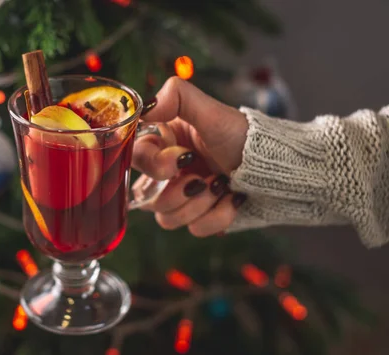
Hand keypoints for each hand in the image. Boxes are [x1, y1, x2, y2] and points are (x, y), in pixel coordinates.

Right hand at [132, 77, 248, 236]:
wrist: (281, 169)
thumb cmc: (246, 137)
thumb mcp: (212, 112)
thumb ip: (177, 97)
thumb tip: (145, 107)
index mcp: (164, 145)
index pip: (135, 159)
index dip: (154, 165)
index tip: (181, 159)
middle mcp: (168, 174)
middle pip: (148, 198)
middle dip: (181, 190)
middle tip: (205, 177)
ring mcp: (183, 199)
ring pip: (168, 218)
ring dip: (201, 204)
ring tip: (223, 186)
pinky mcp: (199, 218)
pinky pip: (195, 229)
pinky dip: (219, 215)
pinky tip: (233, 199)